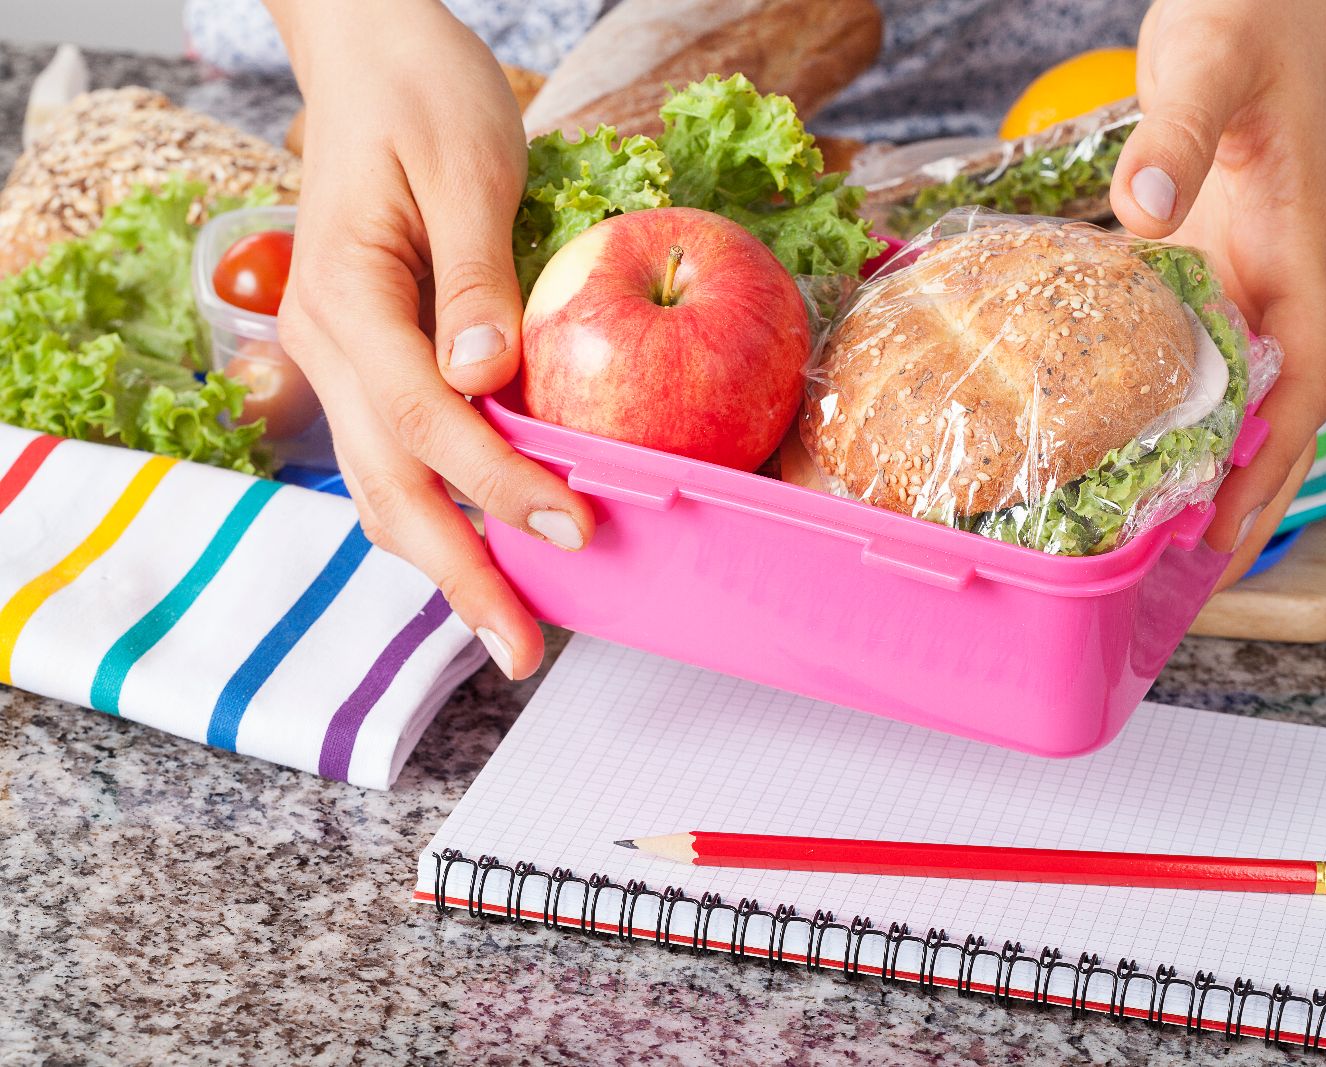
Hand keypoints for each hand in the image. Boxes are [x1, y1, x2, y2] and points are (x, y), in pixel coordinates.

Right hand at [267, 0, 593, 677]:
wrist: (371, 57)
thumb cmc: (422, 95)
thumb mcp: (465, 165)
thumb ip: (475, 275)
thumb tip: (484, 378)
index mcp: (348, 297)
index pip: (426, 418)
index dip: (499, 481)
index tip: (575, 525)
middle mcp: (328, 344)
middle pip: (388, 484)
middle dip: (458, 573)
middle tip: (522, 648)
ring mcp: (341, 360)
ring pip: (382, 485)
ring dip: (444, 561)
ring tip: (510, 627)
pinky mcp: (370, 362)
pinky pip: (397, 456)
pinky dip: (441, 511)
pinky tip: (489, 548)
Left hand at [1110, 0, 1325, 585]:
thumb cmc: (1250, 13)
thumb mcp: (1211, 65)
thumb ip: (1179, 130)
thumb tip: (1149, 202)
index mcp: (1292, 250)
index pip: (1302, 385)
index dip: (1273, 468)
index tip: (1233, 531)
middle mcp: (1265, 275)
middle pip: (1268, 412)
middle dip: (1239, 493)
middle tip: (1187, 570)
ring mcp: (1227, 267)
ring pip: (1224, 386)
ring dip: (1197, 457)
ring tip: (1150, 529)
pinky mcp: (1187, 250)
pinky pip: (1176, 339)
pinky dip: (1155, 393)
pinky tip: (1112, 429)